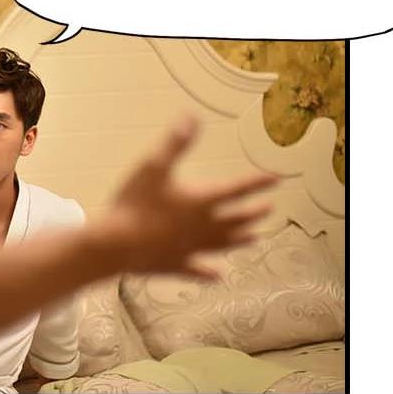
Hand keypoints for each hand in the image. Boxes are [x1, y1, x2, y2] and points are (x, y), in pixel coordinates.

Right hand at [102, 116, 276, 279]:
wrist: (115, 245)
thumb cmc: (134, 204)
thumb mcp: (153, 166)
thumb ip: (175, 142)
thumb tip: (192, 118)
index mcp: (200, 202)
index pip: (236, 190)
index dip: (257, 183)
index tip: (277, 180)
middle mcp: (201, 228)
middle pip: (234, 220)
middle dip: (253, 213)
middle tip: (268, 209)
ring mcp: (189, 250)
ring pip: (222, 245)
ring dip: (240, 241)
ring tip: (256, 239)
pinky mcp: (175, 266)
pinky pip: (197, 271)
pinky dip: (209, 273)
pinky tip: (219, 276)